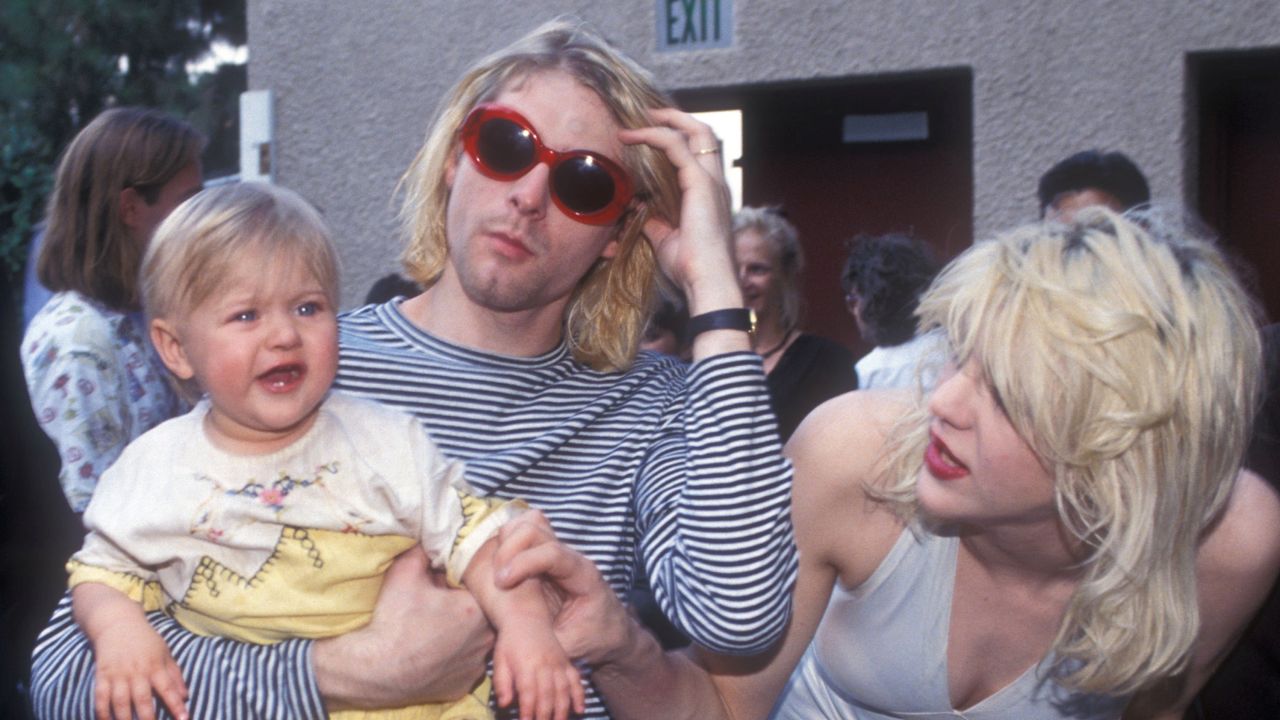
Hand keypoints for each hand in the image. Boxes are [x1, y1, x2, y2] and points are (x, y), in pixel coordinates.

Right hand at [91, 623, 187, 719]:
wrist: (118, 624)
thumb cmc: (146, 640)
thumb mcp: (165, 653)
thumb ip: (175, 675)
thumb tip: (185, 696)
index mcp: (155, 666)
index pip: (168, 689)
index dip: (176, 706)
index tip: (184, 719)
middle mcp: (137, 672)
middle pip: (142, 700)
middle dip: (148, 719)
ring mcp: (117, 675)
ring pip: (120, 702)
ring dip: (124, 719)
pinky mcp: (101, 676)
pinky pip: (100, 698)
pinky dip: (102, 712)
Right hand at [314, 545, 494, 709]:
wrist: (372, 668)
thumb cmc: (391, 619)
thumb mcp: (406, 571)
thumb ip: (426, 549)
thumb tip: (436, 536)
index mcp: (477, 608)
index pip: (476, 585)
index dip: (457, 582)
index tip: (440, 582)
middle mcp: (485, 639)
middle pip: (479, 612)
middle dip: (462, 605)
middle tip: (434, 605)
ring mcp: (475, 665)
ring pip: (474, 639)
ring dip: (460, 632)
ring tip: (431, 628)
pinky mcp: (462, 685)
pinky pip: (464, 664)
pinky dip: (452, 657)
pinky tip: (432, 651)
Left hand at [492, 622, 585, 719]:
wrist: (527, 617)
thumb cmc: (509, 642)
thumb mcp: (499, 660)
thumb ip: (502, 683)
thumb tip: (504, 704)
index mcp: (526, 665)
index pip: (528, 692)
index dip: (528, 710)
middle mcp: (545, 665)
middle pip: (547, 695)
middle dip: (545, 715)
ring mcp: (558, 663)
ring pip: (563, 690)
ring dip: (562, 710)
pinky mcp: (566, 662)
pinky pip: (576, 680)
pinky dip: (579, 695)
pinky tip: (580, 709)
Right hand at [494, 511, 634, 665]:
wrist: (610, 631)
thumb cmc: (594, 639)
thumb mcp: (570, 648)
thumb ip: (544, 644)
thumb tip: (512, 642)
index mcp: (584, 575)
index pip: (553, 553)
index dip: (524, 562)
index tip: (501, 582)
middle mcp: (570, 557)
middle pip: (535, 530)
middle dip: (509, 549)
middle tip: (496, 580)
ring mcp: (556, 553)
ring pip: (526, 526)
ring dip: (505, 544)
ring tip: (497, 574)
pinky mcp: (543, 556)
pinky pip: (521, 535)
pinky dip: (505, 545)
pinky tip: (500, 570)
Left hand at [619, 109, 740, 314]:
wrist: (706, 282)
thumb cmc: (689, 267)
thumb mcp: (664, 239)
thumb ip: (653, 220)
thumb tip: (636, 208)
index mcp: (711, 194)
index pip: (701, 153)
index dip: (679, 138)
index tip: (649, 135)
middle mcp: (717, 182)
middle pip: (705, 133)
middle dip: (677, 119)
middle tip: (646, 116)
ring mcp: (712, 180)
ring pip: (697, 131)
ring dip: (666, 120)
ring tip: (638, 120)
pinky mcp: (700, 183)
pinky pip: (676, 146)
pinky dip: (653, 136)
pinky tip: (632, 137)